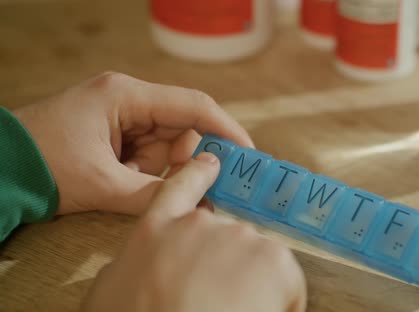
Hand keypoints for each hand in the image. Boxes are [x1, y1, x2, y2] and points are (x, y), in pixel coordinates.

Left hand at [13, 72, 253, 214]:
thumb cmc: (42, 165)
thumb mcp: (102, 184)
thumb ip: (156, 193)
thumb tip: (200, 200)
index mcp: (126, 96)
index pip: (192, 105)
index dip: (225, 129)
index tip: (248, 154)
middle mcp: (128, 99)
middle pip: (182, 126)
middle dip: (191, 159)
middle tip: (204, 189)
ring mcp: (121, 115)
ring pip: (167, 142)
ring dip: (165, 169)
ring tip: (146, 188)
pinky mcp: (115, 131)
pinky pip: (148, 151)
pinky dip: (149, 171)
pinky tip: (131, 183)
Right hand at [81, 152, 306, 311]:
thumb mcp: (110, 288)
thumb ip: (128, 263)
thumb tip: (129, 265)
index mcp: (156, 229)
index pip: (180, 187)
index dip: (198, 174)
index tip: (211, 164)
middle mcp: (200, 224)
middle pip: (227, 237)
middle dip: (228, 266)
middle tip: (216, 299)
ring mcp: (239, 236)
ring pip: (258, 259)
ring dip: (254, 284)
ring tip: (236, 310)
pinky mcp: (273, 258)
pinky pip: (288, 279)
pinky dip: (284, 300)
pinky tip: (262, 311)